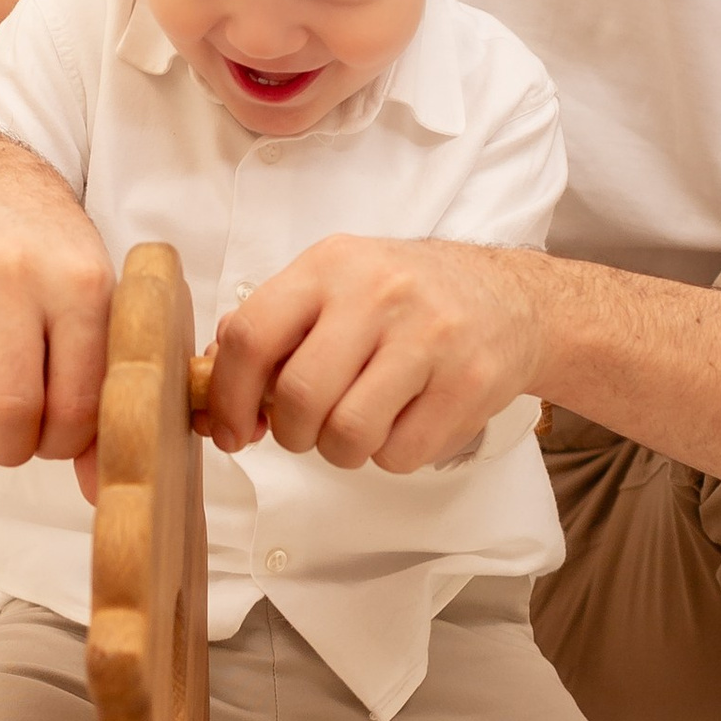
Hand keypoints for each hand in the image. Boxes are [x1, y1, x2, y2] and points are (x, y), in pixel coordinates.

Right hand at [0, 155, 112, 465]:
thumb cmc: (51, 267)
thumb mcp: (96, 310)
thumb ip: (102, 399)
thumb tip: (100, 493)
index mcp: (80, 284)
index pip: (75, 406)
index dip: (61, 446)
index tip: (52, 437)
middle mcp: (14, 272)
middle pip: (8, 409)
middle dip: (6, 450)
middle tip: (6, 437)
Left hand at [205, 237, 537, 472]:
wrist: (510, 299)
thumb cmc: (406, 300)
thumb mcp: (336, 285)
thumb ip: (273, 328)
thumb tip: (210, 391)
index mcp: (331, 265)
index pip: (251, 336)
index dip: (227, 396)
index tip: (229, 429)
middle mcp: (378, 292)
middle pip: (299, 396)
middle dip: (291, 433)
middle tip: (306, 430)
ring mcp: (429, 336)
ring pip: (347, 435)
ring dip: (341, 450)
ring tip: (360, 423)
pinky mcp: (469, 381)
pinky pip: (400, 455)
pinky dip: (392, 455)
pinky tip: (406, 420)